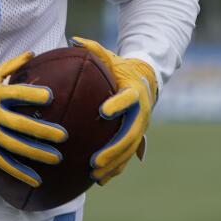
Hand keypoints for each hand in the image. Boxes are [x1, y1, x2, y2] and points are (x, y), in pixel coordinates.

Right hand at [0, 53, 66, 186]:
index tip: (50, 97)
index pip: (17, 93)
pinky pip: (4, 162)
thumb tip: (31, 53)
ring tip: (56, 158)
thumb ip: (10, 66)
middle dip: (42, 131)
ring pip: (15, 146)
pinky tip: (35, 179)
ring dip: (36, 153)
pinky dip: (19, 171)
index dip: (34, 95)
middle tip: (63, 135)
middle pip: (20, 124)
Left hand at [70, 37, 157, 185]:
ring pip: (129, 149)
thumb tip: (73, 39)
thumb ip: (93, 49)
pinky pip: (128, 156)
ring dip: (113, 164)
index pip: (127, 98)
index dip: (117, 104)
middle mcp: (141, 112)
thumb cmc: (122, 67)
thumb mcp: (110, 57)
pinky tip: (101, 181)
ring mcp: (140, 126)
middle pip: (129, 134)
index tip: (102, 111)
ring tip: (94, 174)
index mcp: (134, 91)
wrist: (147, 79)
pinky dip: (116, 169)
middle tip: (94, 160)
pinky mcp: (136, 136)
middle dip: (113, 149)